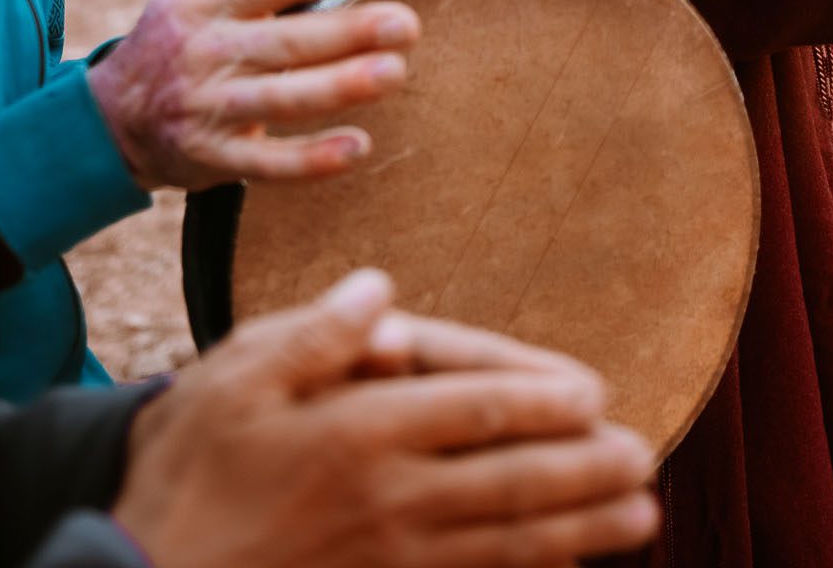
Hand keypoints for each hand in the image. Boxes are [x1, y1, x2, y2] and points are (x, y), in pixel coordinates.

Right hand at [89, 0, 419, 188]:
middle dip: (348, 33)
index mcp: (202, 1)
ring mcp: (206, 107)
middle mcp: (204, 52)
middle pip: (284, 40)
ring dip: (340, 87)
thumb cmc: (176, 37)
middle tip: (407, 25)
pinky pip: (266, 161)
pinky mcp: (212, 158)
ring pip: (281, 98)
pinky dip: (311, 159)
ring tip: (394, 72)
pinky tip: (358, 147)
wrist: (113, 120)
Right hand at [113, 270, 659, 567]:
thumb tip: (384, 292)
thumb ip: (318, 331)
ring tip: (640, 515)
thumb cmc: (186, 468)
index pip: (474, 408)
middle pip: (511, 480)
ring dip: (580, 528)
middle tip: (647, 458)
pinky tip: (563, 567)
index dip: (541, 399)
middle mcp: (389, 498)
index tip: (596, 392)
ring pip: (507, 542)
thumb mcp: (234, 374)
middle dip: (586, 470)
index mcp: (359, 429)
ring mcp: (389, 559)